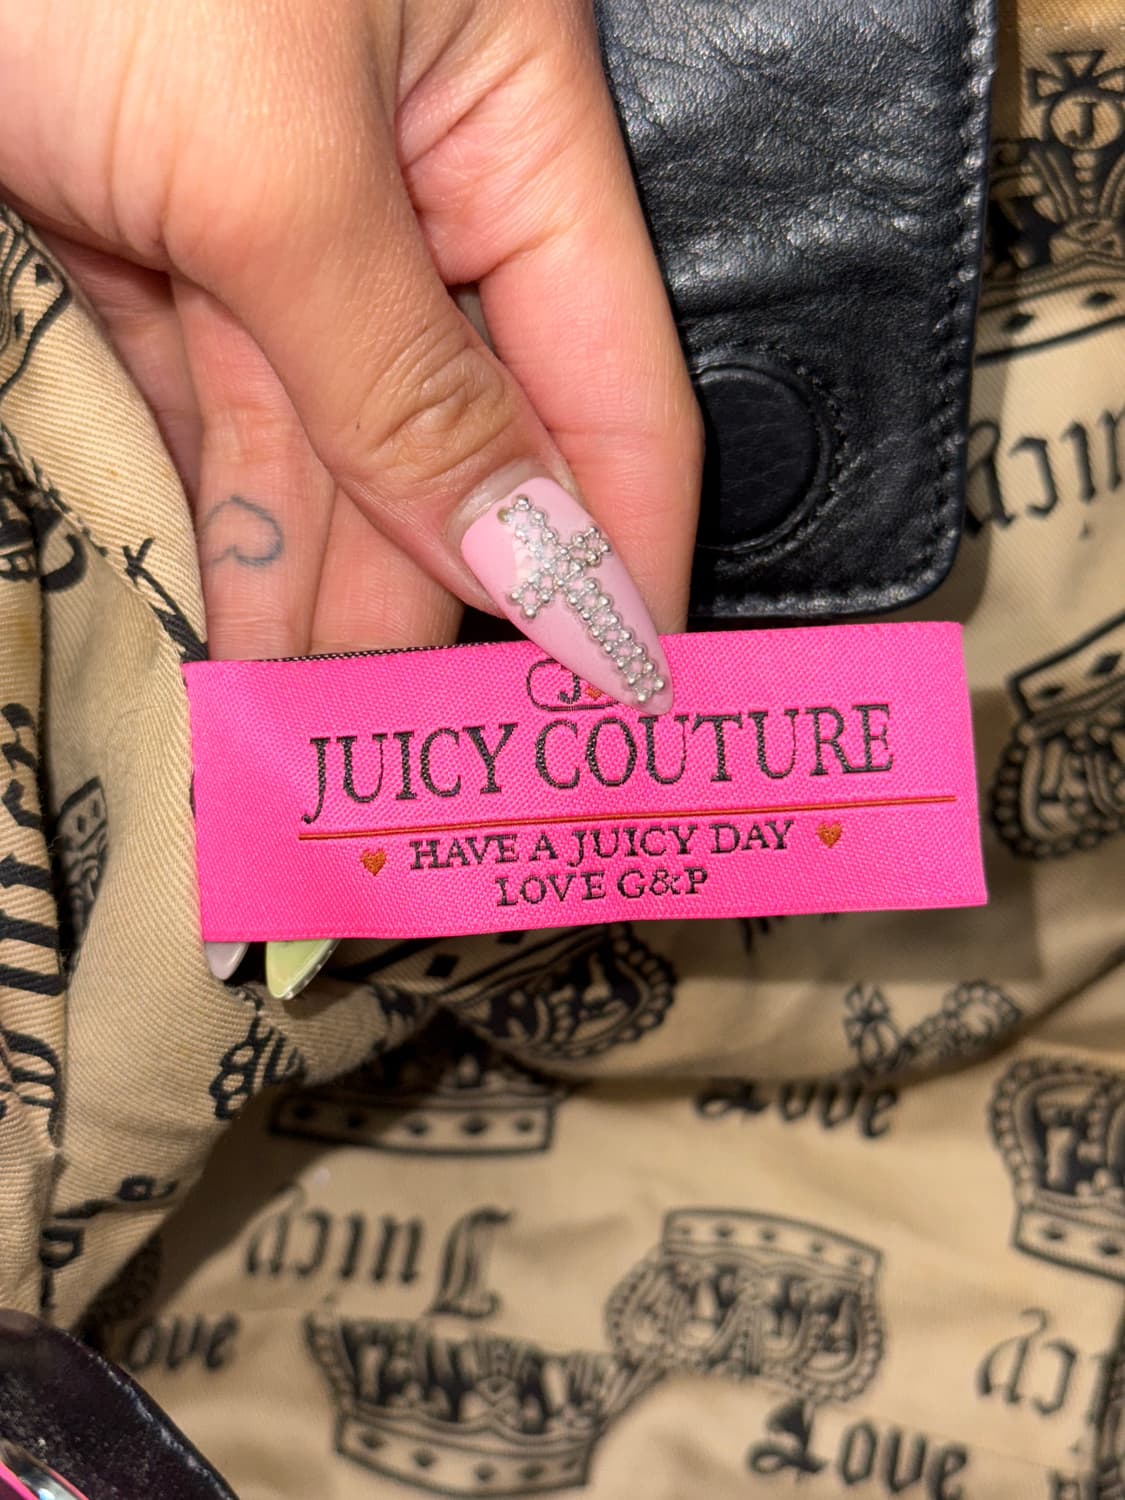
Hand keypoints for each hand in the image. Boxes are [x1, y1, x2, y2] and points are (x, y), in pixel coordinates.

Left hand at [0, 0, 700, 702]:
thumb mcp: (272, 161)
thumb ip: (412, 385)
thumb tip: (549, 572)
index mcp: (504, 116)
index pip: (611, 381)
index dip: (618, 553)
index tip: (618, 711)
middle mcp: (410, 183)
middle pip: (465, 447)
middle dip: (447, 613)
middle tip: (432, 774)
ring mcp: (274, 229)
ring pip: (336, 458)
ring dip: (329, 605)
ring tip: (325, 745)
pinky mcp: (152, 255)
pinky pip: (222, 431)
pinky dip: (233, 535)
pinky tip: (247, 644)